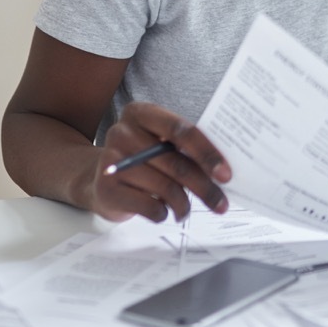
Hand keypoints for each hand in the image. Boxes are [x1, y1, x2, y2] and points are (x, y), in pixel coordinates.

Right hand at [92, 102, 230, 223]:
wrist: (101, 178)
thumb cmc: (142, 159)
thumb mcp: (159, 143)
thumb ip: (184, 148)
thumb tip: (222, 171)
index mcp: (141, 113)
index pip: (181, 130)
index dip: (207, 152)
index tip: (226, 174)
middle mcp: (123, 132)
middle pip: (176, 163)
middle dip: (204, 187)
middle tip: (221, 203)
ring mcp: (112, 160)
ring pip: (165, 188)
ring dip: (183, 205)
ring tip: (185, 210)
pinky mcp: (107, 188)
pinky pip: (149, 206)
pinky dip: (163, 214)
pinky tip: (164, 212)